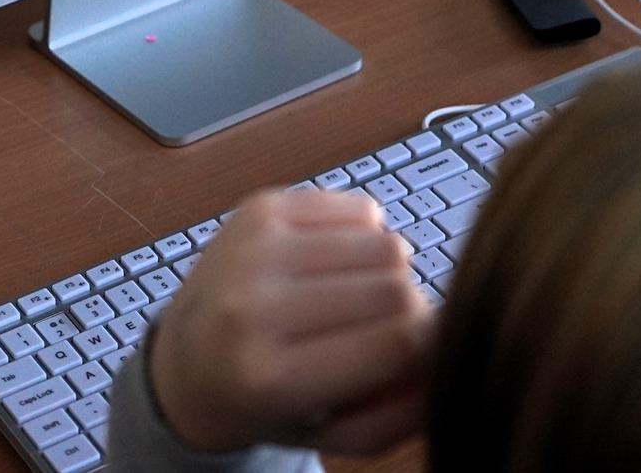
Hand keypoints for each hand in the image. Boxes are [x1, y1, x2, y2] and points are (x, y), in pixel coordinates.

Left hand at [149, 186, 435, 455]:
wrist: (189, 357)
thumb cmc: (272, 402)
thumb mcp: (336, 434)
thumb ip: (404, 410)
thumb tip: (451, 350)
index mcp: (273, 377)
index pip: (398, 341)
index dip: (433, 341)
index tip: (430, 345)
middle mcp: (255, 307)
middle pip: (394, 286)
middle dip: (406, 307)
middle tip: (381, 327)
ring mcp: (254, 248)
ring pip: (382, 239)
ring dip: (386, 268)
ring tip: (356, 294)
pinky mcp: (261, 207)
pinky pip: (358, 206)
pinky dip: (363, 233)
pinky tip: (337, 261)